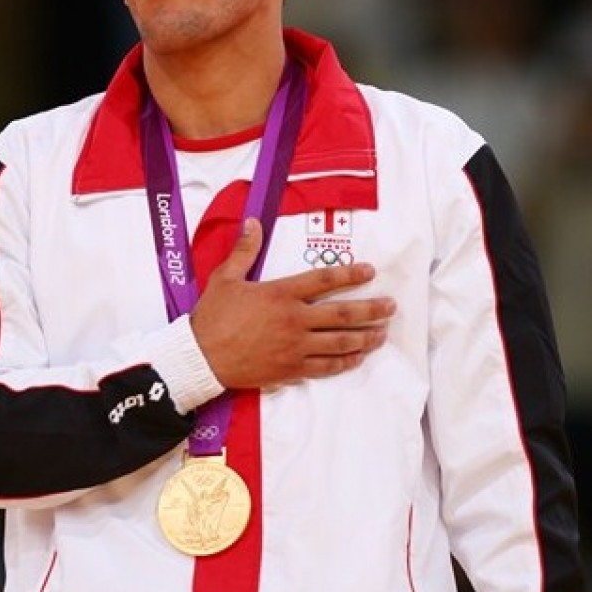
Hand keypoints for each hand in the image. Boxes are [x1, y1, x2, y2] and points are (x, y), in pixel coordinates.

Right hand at [190, 218, 395, 388]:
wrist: (201, 357)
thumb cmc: (213, 317)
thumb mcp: (226, 278)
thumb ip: (244, 251)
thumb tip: (253, 222)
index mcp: (281, 294)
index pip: (324, 280)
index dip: (350, 273)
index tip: (369, 271)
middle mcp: (294, 320)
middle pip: (342, 314)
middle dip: (371, 310)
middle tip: (391, 306)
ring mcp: (295, 347)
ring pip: (340, 342)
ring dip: (365, 337)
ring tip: (382, 333)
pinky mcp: (291, 369)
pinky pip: (325, 366)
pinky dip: (344, 362)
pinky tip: (357, 357)